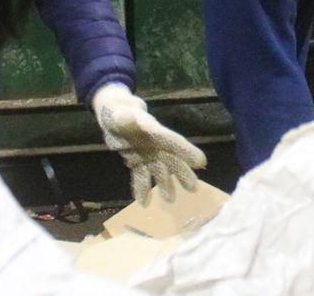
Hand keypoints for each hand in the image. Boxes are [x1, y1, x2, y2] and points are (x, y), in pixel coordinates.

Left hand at [91, 83, 206, 201]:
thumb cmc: (118, 110)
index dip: (186, 151)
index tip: (201, 162)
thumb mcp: (118, 112)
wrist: (113, 114)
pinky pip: (141, 176)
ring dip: (164, 184)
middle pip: (171, 158)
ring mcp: (146, 154)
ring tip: (169, 200)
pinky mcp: (136, 161)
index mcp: (152, 130)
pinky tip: (143, 203)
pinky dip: (142, 189)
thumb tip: (125, 116)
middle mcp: (154, 144)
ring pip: (159, 170)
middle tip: (193, 188)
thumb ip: (122, 116)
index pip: (172, 141)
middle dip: (182, 173)